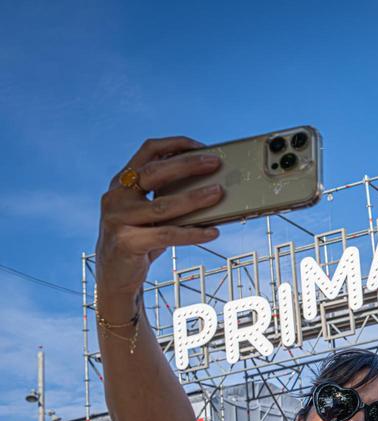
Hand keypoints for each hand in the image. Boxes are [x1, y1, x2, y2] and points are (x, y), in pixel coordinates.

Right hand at [96, 136, 222, 310]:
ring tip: (218, 194)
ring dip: (193, 198)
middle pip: (154, 172)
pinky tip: (212, 232)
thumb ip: (168, 197)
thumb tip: (212, 186)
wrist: (115, 277)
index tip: (202, 146)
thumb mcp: (150, 214)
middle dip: (187, 165)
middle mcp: (116, 197)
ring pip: (162, 205)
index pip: (147, 151)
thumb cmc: (140, 240)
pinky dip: (192, 233)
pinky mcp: (125, 242)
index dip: (175, 144)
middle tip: (215, 164)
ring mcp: (117, 219)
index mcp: (122, 183)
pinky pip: (166, 235)